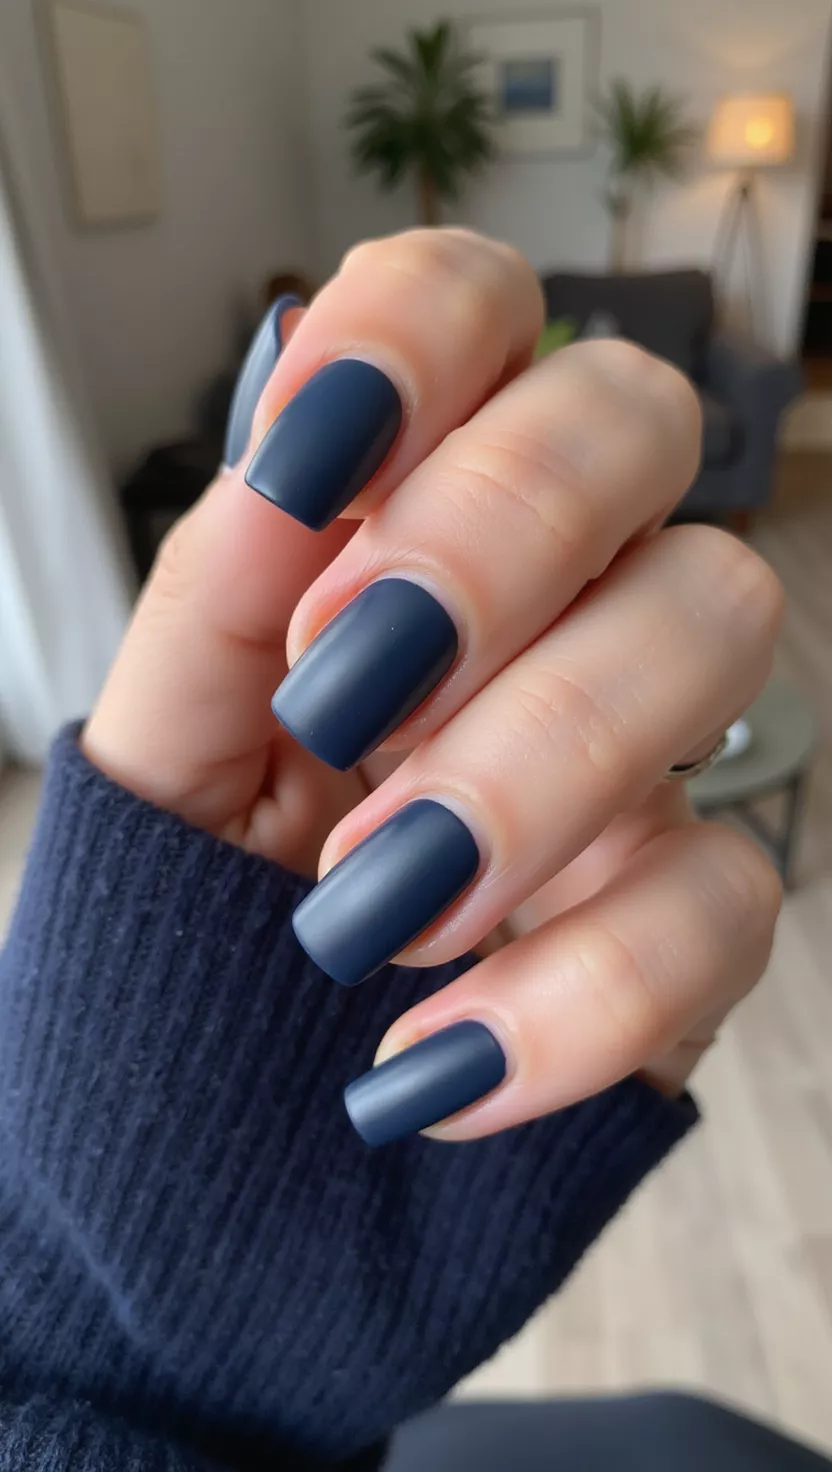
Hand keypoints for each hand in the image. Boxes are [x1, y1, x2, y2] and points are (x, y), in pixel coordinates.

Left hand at [84, 229, 782, 1141]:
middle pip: (638, 416)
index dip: (422, 331)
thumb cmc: (190, 919)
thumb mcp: (160, 753)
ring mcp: (639, 748)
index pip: (479, 311)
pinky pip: (730, 898)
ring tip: (365, 910)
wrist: (224, 1136)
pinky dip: (575, 992)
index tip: (314, 463)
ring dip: (530, 765)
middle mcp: (550, 599)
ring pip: (719, 616)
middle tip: (344, 687)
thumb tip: (290, 444)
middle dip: (495, 532)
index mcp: (404, 527)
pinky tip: (430, 1061)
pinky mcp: (694, 914)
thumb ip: (214, 597)